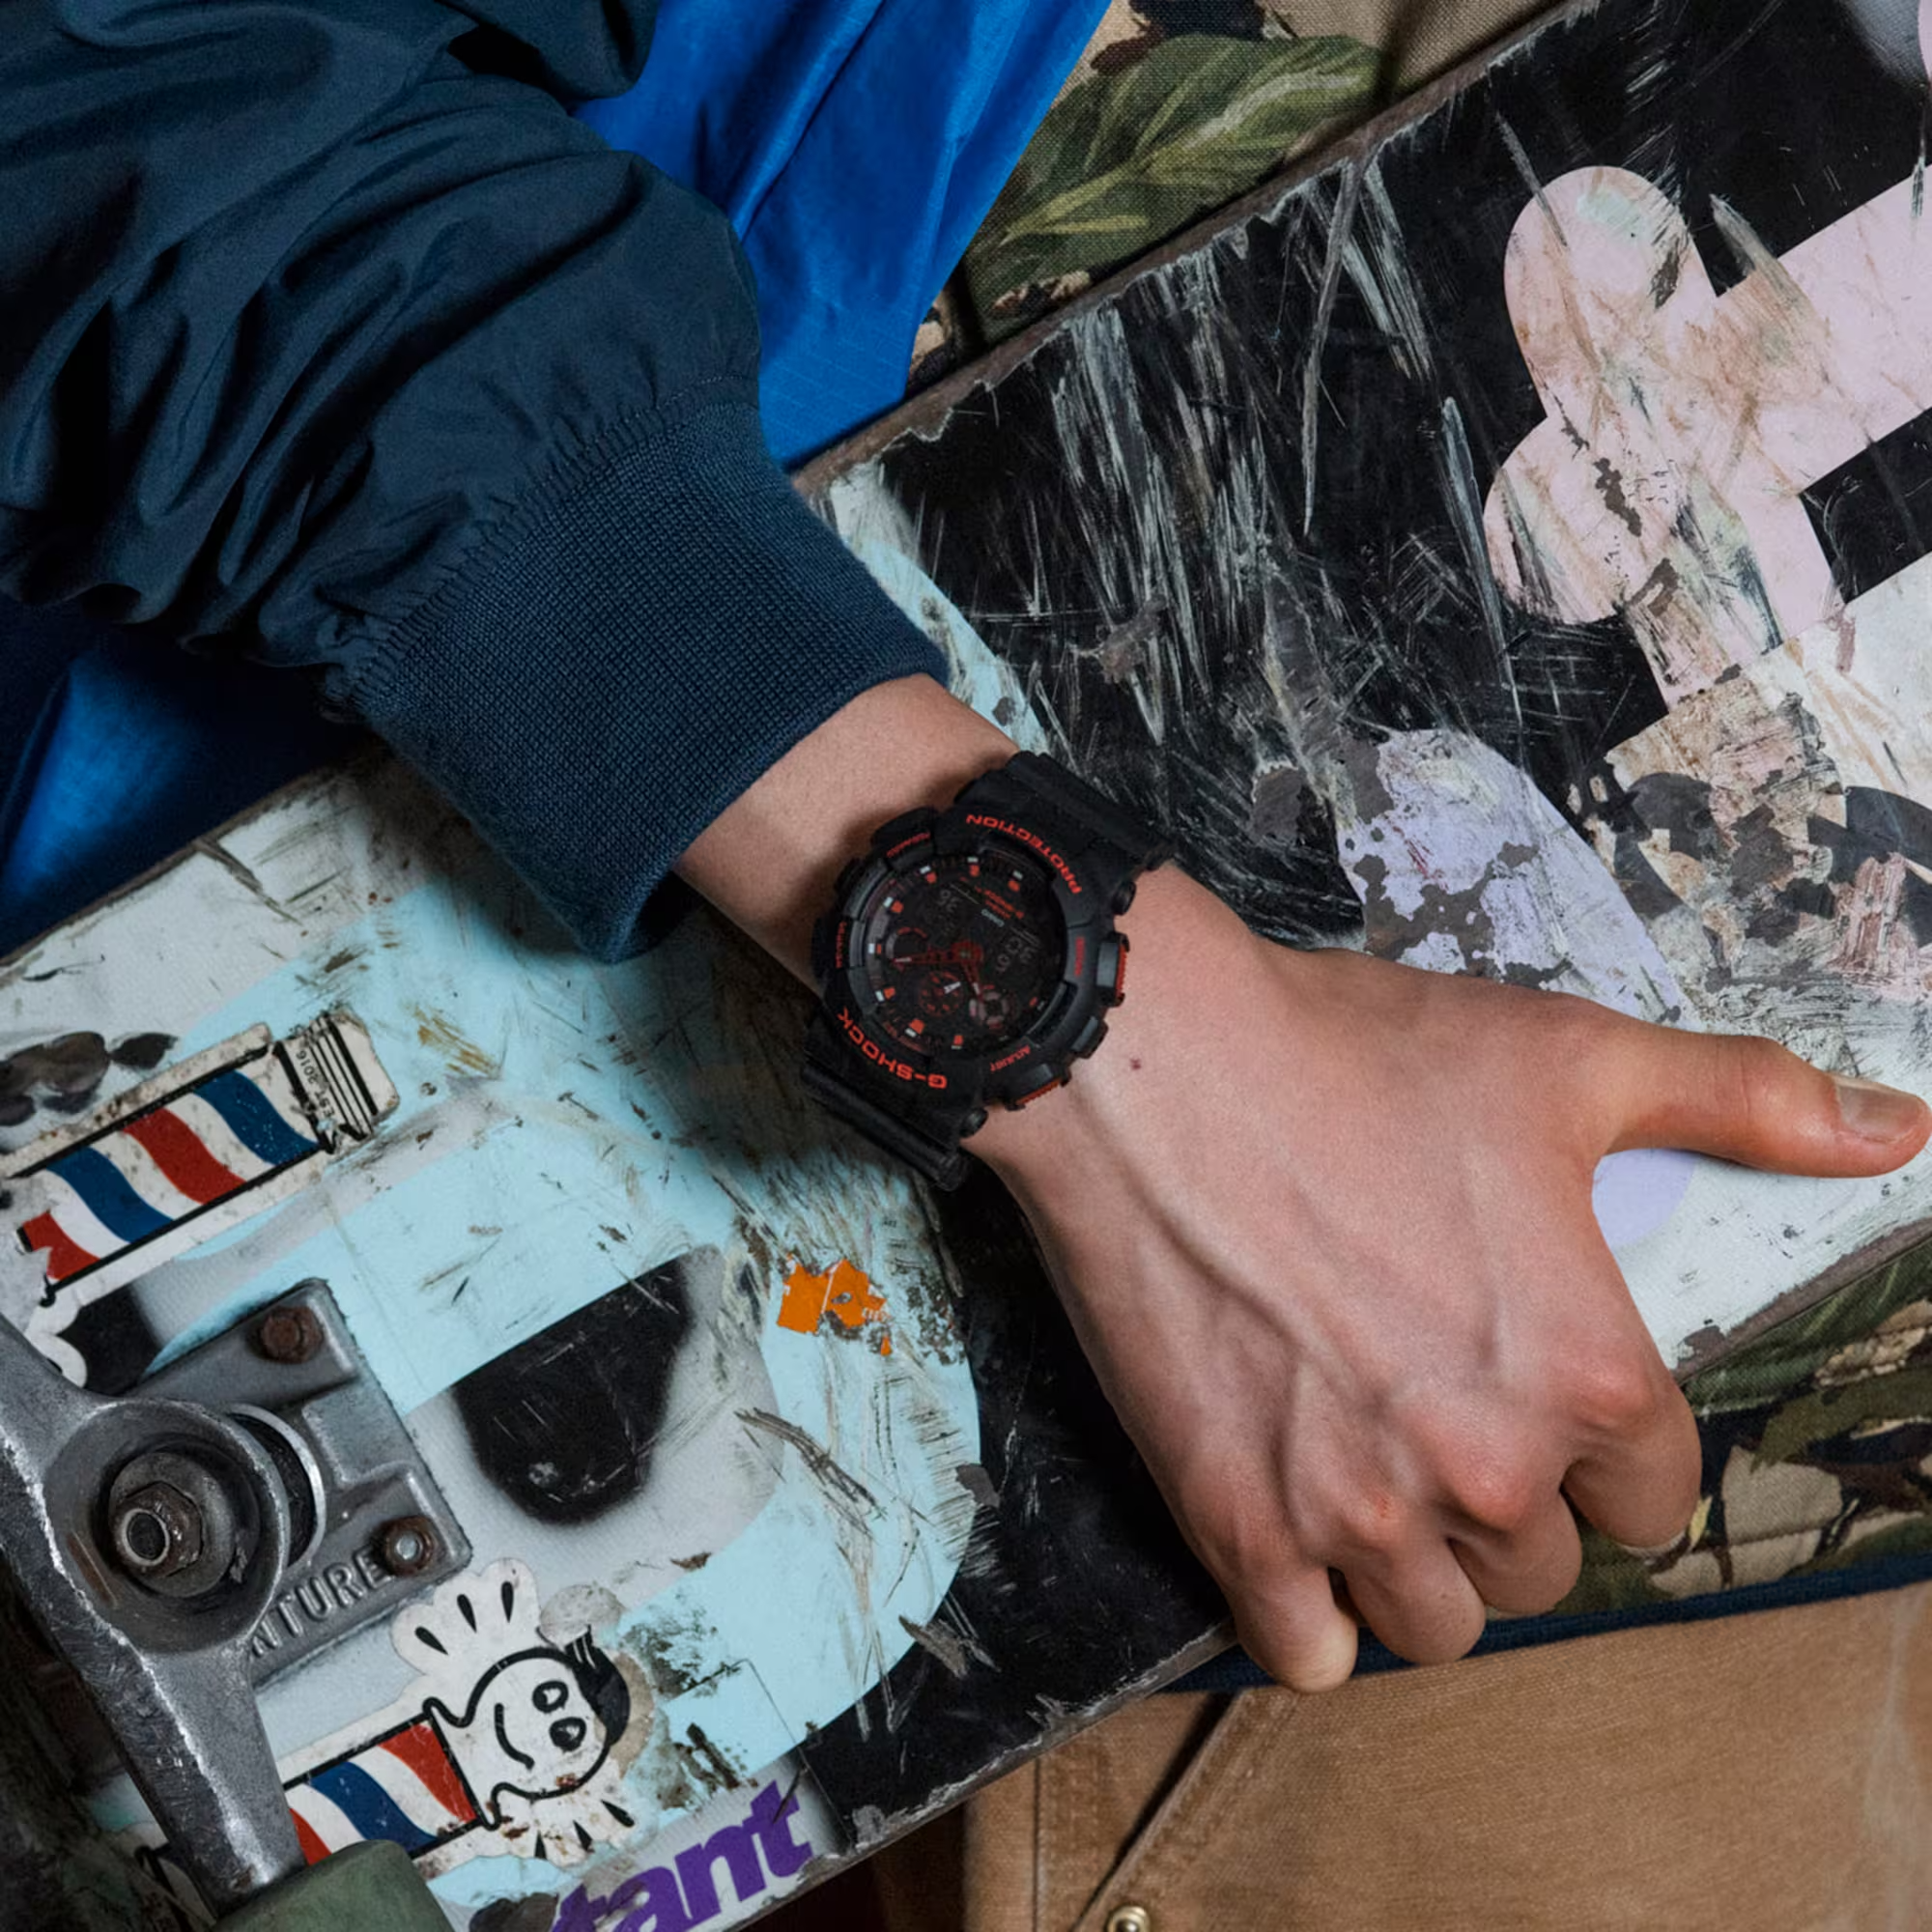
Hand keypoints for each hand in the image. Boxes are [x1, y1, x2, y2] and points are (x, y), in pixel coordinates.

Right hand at [970, 866, 1931, 1689]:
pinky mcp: (1235, 1520)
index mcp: (1585, 1373)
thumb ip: (1741, 1101)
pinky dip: (1312, 1617)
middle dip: (1514, 1500)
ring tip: (1377, 1472)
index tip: (1543, 1392)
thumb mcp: (1567, 1058)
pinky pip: (1306, 1655)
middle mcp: (1486, 1464)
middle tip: (1443, 1408)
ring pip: (1439, 1625)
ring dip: (1423, 1565)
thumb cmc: (1357, 1057)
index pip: (1656, 1498)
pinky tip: (1300, 1538)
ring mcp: (1355, 1506)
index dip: (1607, 1442)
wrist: (1153, 1064)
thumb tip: (1898, 1131)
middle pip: (1547, 1568)